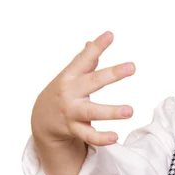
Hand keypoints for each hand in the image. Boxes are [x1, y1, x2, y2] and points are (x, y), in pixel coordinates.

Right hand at [30, 31, 135, 145]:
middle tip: (132, 66)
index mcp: (71, 76)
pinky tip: (116, 137)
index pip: (84, 59)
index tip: (110, 35)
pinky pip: (89, 136)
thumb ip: (84, 60)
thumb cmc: (64, 91)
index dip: (97, 47)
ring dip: (111, 111)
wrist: (42, 119)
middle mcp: (70, 92)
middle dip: (112, 74)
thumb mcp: (70, 75)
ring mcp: (71, 111)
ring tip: (130, 111)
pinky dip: (101, 138)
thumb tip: (92, 41)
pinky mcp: (74, 129)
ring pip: (92, 112)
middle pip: (93, 82)